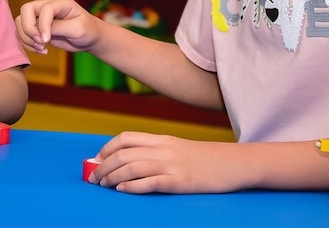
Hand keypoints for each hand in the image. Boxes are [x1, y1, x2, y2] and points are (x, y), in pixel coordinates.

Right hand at [15, 0, 100, 53]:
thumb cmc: (88, 30)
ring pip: (21, 21)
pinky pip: (23, 33)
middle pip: (26, 10)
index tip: (46, 41)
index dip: (43, 25)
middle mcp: (48, 5)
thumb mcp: (77, 29)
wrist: (89, 38)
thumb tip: (41, 33)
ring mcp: (41, 16)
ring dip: (27, 37)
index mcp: (61, 2)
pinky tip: (42, 50)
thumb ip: (58, 28)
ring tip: (42, 48)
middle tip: (41, 42)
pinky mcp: (37, 27)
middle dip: (28, 28)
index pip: (44, 9)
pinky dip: (28, 43)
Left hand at [89, 131, 237, 194]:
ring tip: (104, 186)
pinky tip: (122, 190)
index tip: (97, 160)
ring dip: (112, 177)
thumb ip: (157, 152)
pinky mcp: (180, 181)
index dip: (107, 148)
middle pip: (124, 154)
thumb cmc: (205, 159)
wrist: (233, 164)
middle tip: (94, 179)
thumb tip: (130, 161)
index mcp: (162, 139)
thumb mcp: (178, 148)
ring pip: (132, 167)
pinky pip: (150, 182)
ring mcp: (172, 165)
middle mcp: (164, 149)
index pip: (126, 138)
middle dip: (103, 166)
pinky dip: (132, 186)